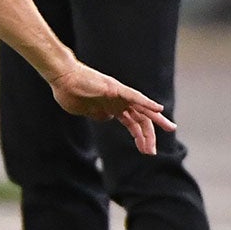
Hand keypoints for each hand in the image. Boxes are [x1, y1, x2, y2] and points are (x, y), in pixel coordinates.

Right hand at [49, 60, 174, 154]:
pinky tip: (158, 109)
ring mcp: (117, 94)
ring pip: (142, 108)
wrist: (61, 77)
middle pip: (140, 119)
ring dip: (155, 120)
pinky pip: (134, 96)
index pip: (132, 123)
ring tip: (170, 128)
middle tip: (153, 151)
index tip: (145, 150)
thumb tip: (107, 117)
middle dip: (148, 135)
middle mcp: (118, 101)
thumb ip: (97, 115)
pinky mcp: (115, 88)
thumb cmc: (68, 92)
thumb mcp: (84, 111)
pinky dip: (147, 102)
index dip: (140, 137)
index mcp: (111, 107)